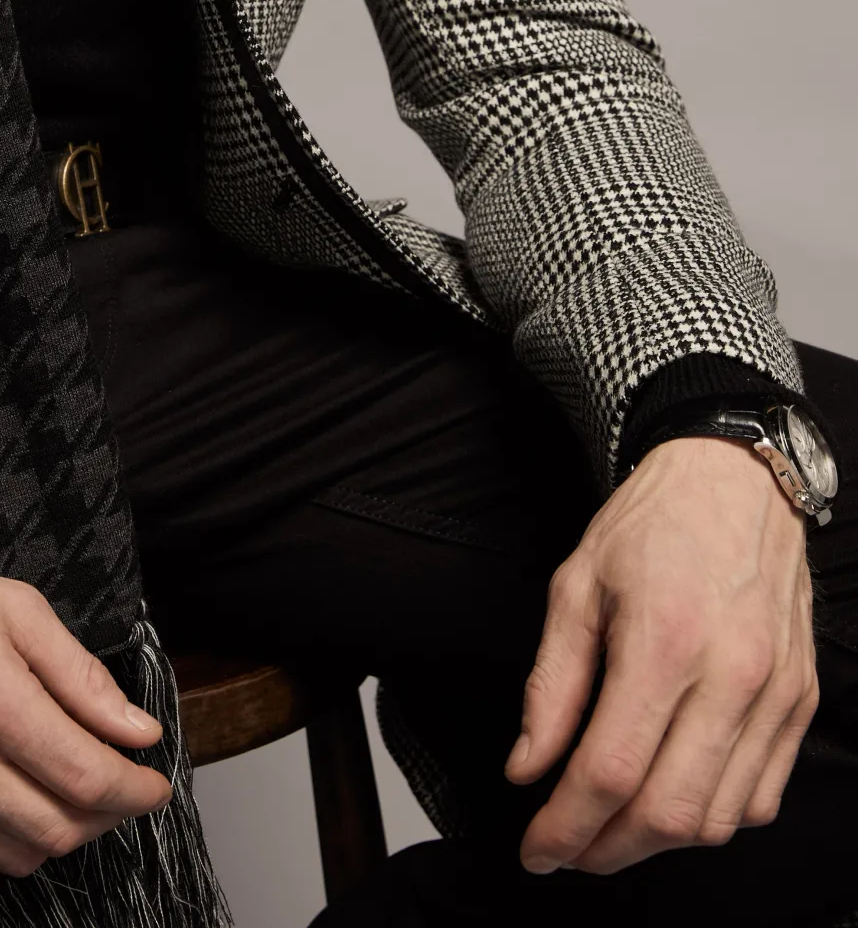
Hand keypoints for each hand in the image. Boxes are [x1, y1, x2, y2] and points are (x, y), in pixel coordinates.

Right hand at [0, 531, 170, 877]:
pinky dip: (3, 841)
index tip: (154, 781)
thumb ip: (81, 675)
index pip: (87, 778)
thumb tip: (135, 730)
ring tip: (65, 787)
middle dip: (105, 815)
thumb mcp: (15, 606)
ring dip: (56, 831)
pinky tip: (10, 797)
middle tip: (118, 783)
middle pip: (58, 830)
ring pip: (16, 856)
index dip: (136, 790)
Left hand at [506, 436, 816, 874]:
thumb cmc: (652, 524)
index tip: (536, 850)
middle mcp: (730, 675)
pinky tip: (673, 796)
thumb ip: (551, 686)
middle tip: (568, 848)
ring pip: (718, 820)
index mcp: (663, 641)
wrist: (734, 479)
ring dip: (658, 843)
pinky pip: (761, 797)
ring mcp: (775, 694)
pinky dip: (712, 818)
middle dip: (607, 850)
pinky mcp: (801, 701)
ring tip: (612, 828)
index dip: (564, 827)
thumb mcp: (575, 585)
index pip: (610, 772)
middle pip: (668, 813)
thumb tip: (528, 768)